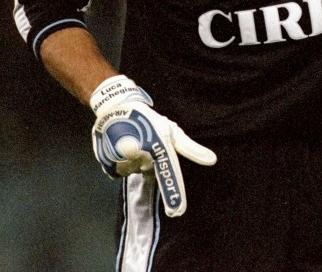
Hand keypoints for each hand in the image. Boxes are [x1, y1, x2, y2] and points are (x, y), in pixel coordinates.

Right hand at [90, 75, 216, 216]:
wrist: (116, 108)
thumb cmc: (150, 120)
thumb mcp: (172, 132)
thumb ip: (191, 149)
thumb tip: (213, 160)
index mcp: (159, 148)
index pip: (168, 174)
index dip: (173, 194)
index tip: (177, 213)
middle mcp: (141, 155)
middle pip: (148, 172)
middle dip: (147, 161)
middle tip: (144, 141)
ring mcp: (122, 159)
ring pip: (133, 171)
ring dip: (133, 162)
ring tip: (132, 140)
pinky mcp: (108, 162)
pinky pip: (119, 171)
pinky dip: (120, 163)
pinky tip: (120, 146)